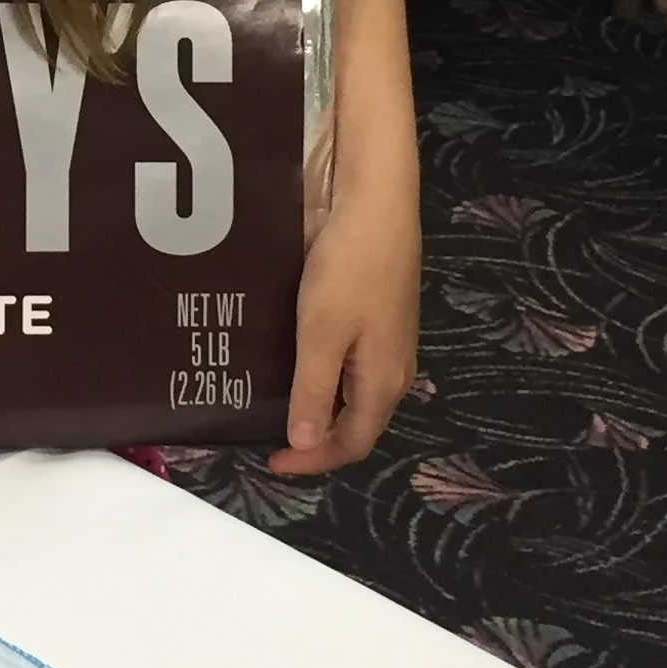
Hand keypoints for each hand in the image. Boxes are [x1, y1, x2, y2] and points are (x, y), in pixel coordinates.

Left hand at [271, 169, 420, 476]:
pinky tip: (299, 365)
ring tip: (280, 408)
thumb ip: (314, 391)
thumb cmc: (349, 269)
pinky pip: (356, 367)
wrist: (379, 205)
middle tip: (272, 441)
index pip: (351, 443)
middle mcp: (394, 369)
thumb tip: (307, 444)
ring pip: (357, 395)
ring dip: (322, 409)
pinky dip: (329, 380)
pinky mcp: (382, 317)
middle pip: (358, 423)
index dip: (312, 462)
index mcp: (383, 382)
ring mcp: (391, 342)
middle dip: (318, 440)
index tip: (271, 463)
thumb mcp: (322, 335)